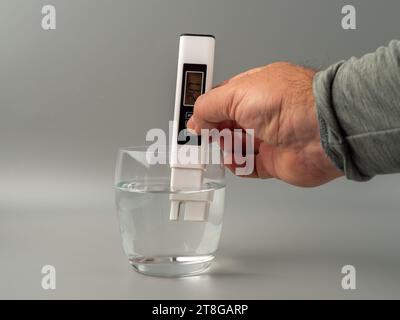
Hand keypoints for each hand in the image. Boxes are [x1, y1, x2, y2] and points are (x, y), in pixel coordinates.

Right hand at [187, 62, 342, 186]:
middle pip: (227, 124)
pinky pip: (248, 166)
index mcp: (255, 89)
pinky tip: (234, 161)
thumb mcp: (236, 95)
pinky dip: (238, 166)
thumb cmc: (292, 104)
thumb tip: (195, 120)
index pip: (222, 98)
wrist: (322, 132)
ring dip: (225, 148)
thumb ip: (209, 106)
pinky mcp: (274, 161)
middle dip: (214, 130)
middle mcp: (262, 112)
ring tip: (222, 148)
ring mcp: (269, 137)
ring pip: (235, 146)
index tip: (191, 117)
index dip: (206, 108)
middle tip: (202, 136)